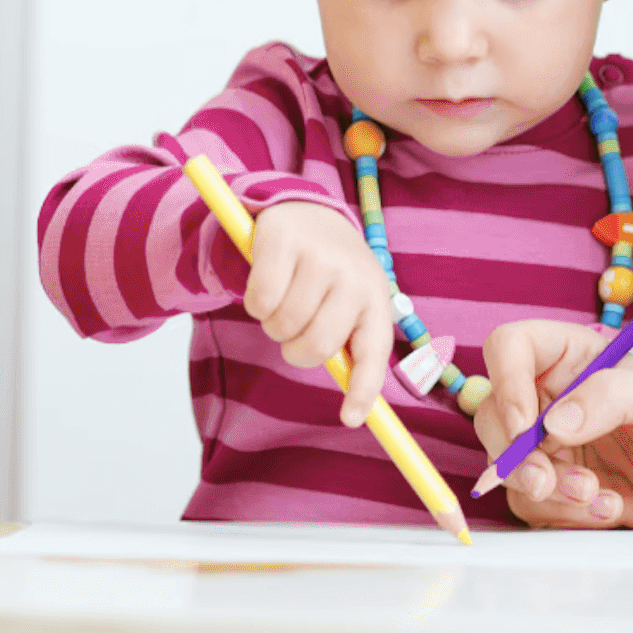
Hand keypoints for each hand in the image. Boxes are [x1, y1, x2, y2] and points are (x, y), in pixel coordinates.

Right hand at [243, 201, 394, 425]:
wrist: (310, 212)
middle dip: (295, 350)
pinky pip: (260, 301)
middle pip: (316, 345)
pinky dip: (256, 303)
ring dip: (273, 325)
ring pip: (283, 325)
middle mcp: (354, 275)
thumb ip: (350, 346)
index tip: (350, 419)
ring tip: (283, 302)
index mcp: (376, 297)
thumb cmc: (332, 273)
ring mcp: (320, 256)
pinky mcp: (284, 240)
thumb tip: (354, 412)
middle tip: (293, 332)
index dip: (364, 390)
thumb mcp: (351, 302)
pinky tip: (266, 284)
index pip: (374, 352)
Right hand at [475, 318, 632, 531]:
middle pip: (492, 414)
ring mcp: (549, 449)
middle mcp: (552, 400)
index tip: (525, 425)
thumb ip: (616, 396)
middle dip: (516, 455)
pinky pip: (531, 505)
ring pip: (505, 467)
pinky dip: (566, 514)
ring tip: (602, 497)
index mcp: (575, 359)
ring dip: (549, 490)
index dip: (506, 381)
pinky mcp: (553, 493)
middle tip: (548, 481)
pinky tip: (609, 508)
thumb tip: (555, 420)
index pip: (512, 347)